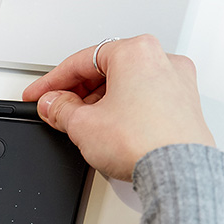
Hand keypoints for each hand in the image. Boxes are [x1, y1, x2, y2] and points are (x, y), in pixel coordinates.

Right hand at [23, 34, 215, 180]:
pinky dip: (123, 108)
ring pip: (126, 83)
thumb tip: (53, 104)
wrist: (177, 172)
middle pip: (105, 70)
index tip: (39, 94)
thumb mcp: (83, 125)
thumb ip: (60, 109)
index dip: (52, 81)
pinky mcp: (184, 104)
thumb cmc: (143, 142)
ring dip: (99, 101)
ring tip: (80, 123)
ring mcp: (177, 82)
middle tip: (56, 110)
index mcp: (136, 52)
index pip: (81, 61)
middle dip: (76, 91)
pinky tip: (109, 128)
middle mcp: (161, 59)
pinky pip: (144, 97)